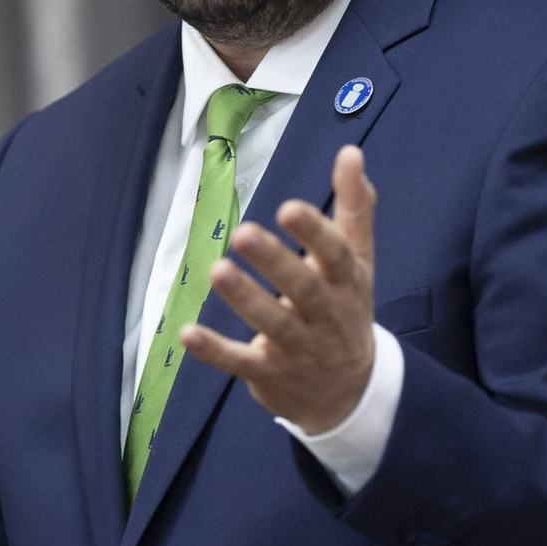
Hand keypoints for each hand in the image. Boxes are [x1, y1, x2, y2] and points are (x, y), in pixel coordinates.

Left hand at [182, 144, 377, 433]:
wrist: (349, 394)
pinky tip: (187, 332)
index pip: (336, 255)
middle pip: (303, 289)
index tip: (288, 208)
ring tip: (218, 269)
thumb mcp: (358, 261)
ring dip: (244, 298)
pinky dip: (215, 350)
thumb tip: (351, 151)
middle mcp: (325, 316)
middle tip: (244, 233)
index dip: (314, 232)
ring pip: (271, 324)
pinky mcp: (269, 373)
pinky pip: (240, 362)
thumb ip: (354, 208)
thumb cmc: (346, 311)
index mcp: (346, 282)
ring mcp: (297, 348)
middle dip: (275, 262)